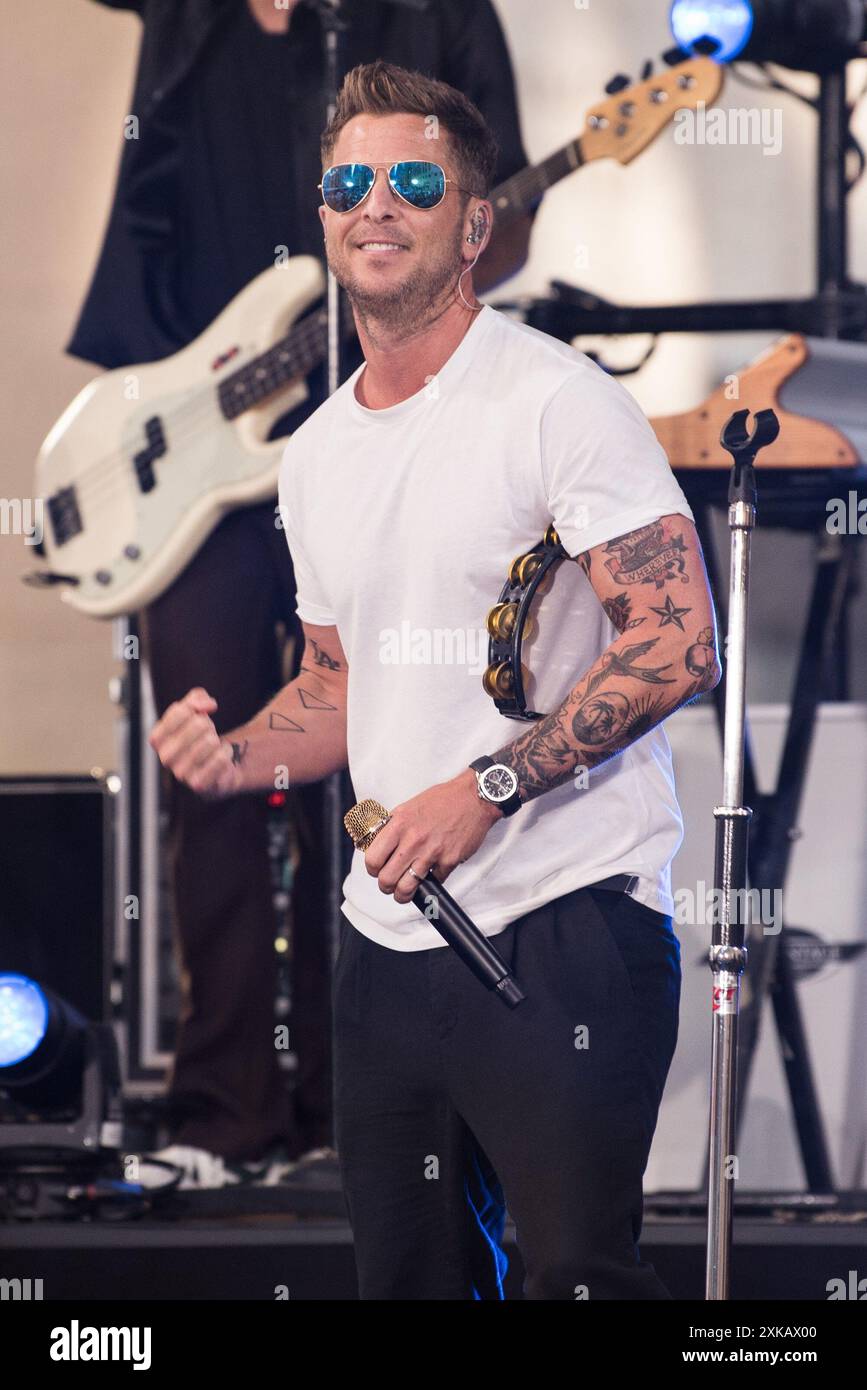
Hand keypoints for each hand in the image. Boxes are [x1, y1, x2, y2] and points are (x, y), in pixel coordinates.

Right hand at [148, 686, 242, 799]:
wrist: (217, 766)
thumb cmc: (201, 735)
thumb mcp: (195, 710)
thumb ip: (197, 698)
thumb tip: (206, 705)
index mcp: (157, 739)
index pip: (179, 711)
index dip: (197, 706)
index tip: (204, 711)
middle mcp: (165, 757)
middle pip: (198, 724)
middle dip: (209, 725)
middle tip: (207, 734)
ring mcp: (181, 773)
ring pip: (210, 741)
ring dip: (217, 740)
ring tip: (212, 747)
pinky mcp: (198, 785)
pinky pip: (220, 758)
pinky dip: (226, 753)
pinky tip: (222, 758)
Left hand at [363, 768, 502, 904]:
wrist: (473, 798)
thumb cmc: (443, 800)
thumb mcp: (408, 807)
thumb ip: (393, 826)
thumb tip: (379, 843)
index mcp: (399, 824)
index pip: (373, 859)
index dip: (373, 869)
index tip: (377, 870)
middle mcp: (413, 840)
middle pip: (387, 879)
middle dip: (386, 886)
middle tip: (390, 885)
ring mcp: (431, 852)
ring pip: (407, 888)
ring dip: (403, 894)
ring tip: (404, 892)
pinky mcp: (449, 861)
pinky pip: (434, 882)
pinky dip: (432, 881)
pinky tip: (431, 874)